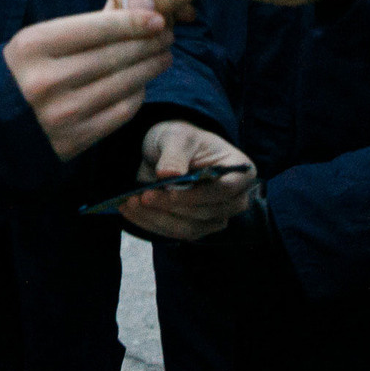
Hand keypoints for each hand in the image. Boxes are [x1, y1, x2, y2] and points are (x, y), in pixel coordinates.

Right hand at [5, 8, 174, 161]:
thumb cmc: (20, 72)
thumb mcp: (38, 40)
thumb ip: (82, 25)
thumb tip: (126, 7)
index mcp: (34, 47)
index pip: (96, 29)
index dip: (133, 22)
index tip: (158, 17)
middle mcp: (47, 80)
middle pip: (114, 56)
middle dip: (148, 43)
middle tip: (168, 34)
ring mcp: (61, 113)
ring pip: (123, 84)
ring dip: (150, 68)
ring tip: (162, 56)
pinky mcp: (73, 140)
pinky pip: (120, 112)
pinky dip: (137, 94)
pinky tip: (142, 83)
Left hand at [121, 121, 254, 241]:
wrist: (168, 152)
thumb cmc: (180, 139)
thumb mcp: (176, 137)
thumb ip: (174, 154)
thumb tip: (169, 174)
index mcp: (239, 171)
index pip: (224, 189)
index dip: (196, 194)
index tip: (166, 190)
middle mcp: (234, 199)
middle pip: (206, 213)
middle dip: (171, 208)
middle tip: (140, 196)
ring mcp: (216, 217)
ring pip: (189, 228)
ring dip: (156, 219)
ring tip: (130, 203)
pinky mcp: (197, 228)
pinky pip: (175, 233)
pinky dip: (150, 223)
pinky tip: (130, 211)